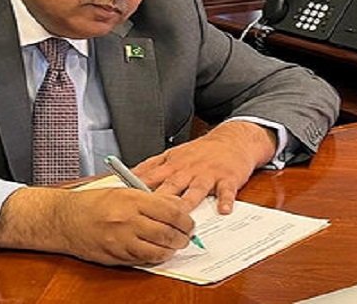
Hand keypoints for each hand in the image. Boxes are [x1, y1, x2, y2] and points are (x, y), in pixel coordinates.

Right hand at [0, 187, 192, 265]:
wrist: (64, 219)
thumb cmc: (92, 203)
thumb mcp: (123, 191)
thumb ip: (148, 199)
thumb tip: (174, 206)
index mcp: (132, 200)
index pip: (170, 210)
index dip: (185, 219)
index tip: (189, 222)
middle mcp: (128, 220)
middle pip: (167, 233)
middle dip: (182, 237)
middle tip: (186, 236)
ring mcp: (121, 240)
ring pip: (158, 250)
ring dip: (170, 250)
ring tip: (174, 246)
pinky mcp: (116, 256)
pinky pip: (143, 260)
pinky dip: (154, 257)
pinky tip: (157, 252)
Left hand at [134, 121, 277, 213]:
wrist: (232, 139)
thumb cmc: (201, 151)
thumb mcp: (173, 154)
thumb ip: (152, 167)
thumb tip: (128, 177)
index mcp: (172, 165)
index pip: (150, 178)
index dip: (136, 190)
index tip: (124, 202)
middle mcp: (188, 170)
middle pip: (171, 186)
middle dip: (159, 201)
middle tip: (149, 216)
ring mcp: (208, 174)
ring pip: (196, 190)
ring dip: (188, 202)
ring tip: (183, 217)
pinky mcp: (227, 178)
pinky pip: (226, 191)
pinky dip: (225, 200)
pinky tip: (223, 210)